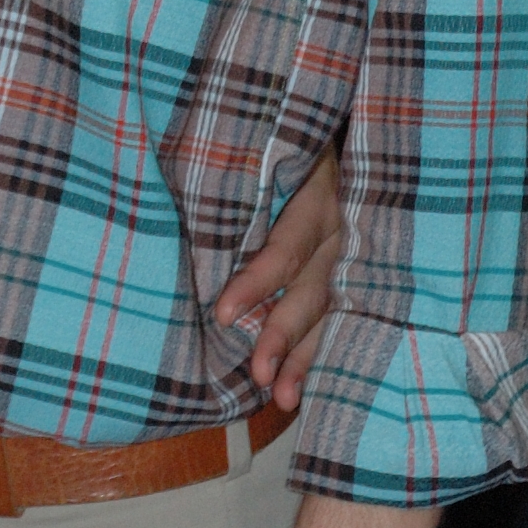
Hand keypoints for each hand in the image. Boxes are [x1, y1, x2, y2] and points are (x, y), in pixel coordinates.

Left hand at [216, 149, 340, 408]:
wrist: (350, 128)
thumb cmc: (281, 133)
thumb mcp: (269, 143)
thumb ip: (237, 170)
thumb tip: (173, 193)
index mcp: (316, 193)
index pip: (286, 246)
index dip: (257, 281)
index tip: (223, 314)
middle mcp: (340, 228)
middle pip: (310, 289)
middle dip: (283, 334)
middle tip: (260, 376)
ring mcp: (351, 253)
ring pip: (327, 310)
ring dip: (304, 356)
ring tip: (284, 400)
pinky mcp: (354, 270)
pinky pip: (337, 315)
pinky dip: (318, 352)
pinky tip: (301, 388)